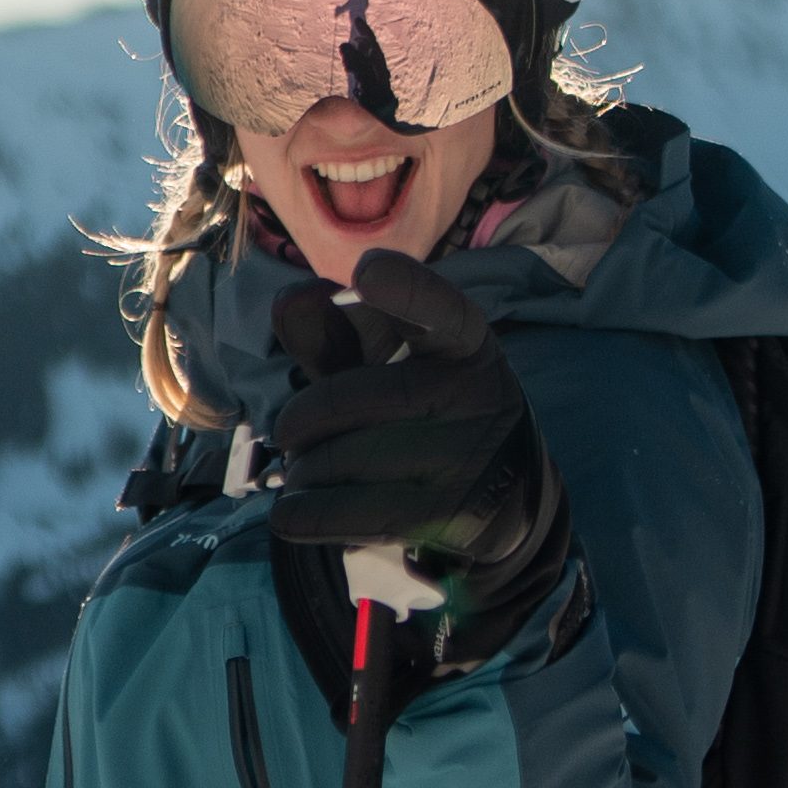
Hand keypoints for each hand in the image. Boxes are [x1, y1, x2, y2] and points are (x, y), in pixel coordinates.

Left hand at [267, 256, 574, 646]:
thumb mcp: (379, 366)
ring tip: (312, 472)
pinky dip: (299, 514)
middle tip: (293, 432)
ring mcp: (466, 458)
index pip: (436, 308)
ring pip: (337, 460)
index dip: (403, 289)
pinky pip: (339, 512)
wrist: (497, 499)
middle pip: (349, 399)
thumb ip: (330, 332)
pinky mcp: (446, 517)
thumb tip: (291, 297)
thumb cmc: (418, 413)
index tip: (368, 269)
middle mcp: (474, 393)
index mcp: (462, 341)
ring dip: (302, 470)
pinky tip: (294, 511)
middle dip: (300, 419)